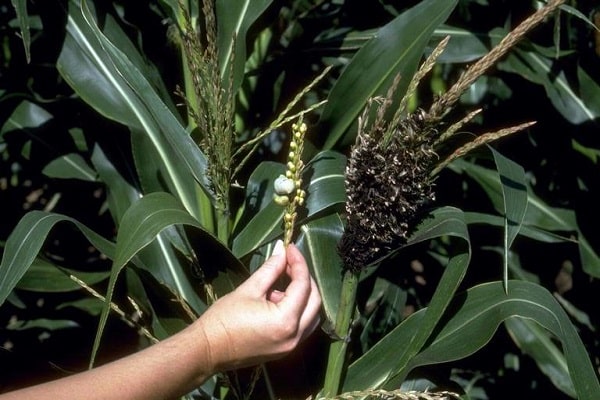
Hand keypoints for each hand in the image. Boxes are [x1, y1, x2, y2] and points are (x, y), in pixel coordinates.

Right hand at [194, 241, 321, 370]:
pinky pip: (302, 325)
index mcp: (286, 320)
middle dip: (305, 278)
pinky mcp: (285, 349)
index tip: (290, 248)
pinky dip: (297, 309)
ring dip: (303, 295)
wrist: (208, 349)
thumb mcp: (248, 289)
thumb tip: (282, 250)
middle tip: (289, 262)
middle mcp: (295, 335)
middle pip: (314, 300)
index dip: (299, 263)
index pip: (303, 285)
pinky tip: (277, 299)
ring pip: (311, 314)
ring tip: (281, 282)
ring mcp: (292, 345)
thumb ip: (270, 269)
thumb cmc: (224, 319)